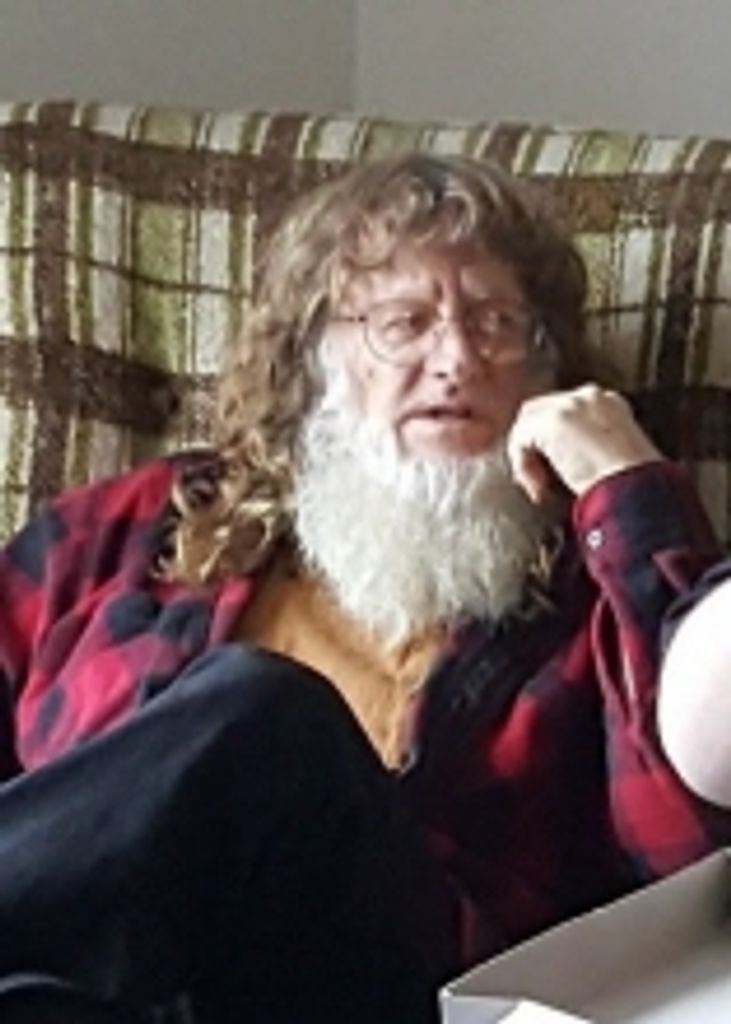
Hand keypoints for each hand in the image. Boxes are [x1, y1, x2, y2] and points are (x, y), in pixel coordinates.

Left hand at [506, 384, 661, 502]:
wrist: (638, 490)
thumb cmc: (632, 486)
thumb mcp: (614, 459)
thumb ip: (588, 448)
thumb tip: (561, 463)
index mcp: (610, 404)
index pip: (567, 413)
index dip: (553, 443)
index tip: (555, 473)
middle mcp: (589, 397)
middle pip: (541, 412)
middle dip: (534, 446)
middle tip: (540, 480)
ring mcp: (570, 406)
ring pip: (529, 424)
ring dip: (528, 459)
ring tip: (540, 487)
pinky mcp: (554, 421)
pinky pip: (520, 439)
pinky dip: (523, 466)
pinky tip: (539, 488)